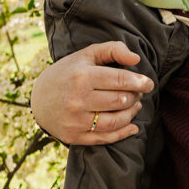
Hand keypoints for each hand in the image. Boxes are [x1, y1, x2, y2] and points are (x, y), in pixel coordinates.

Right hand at [30, 41, 152, 145]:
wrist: (39, 98)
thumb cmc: (69, 71)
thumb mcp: (88, 54)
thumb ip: (113, 50)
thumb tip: (136, 58)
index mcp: (82, 76)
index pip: (119, 80)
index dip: (139, 82)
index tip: (149, 83)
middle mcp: (78, 99)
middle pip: (119, 100)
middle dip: (135, 96)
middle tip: (139, 93)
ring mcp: (76, 120)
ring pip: (115, 121)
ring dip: (131, 113)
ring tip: (135, 105)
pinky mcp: (74, 136)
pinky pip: (104, 138)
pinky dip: (123, 133)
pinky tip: (133, 127)